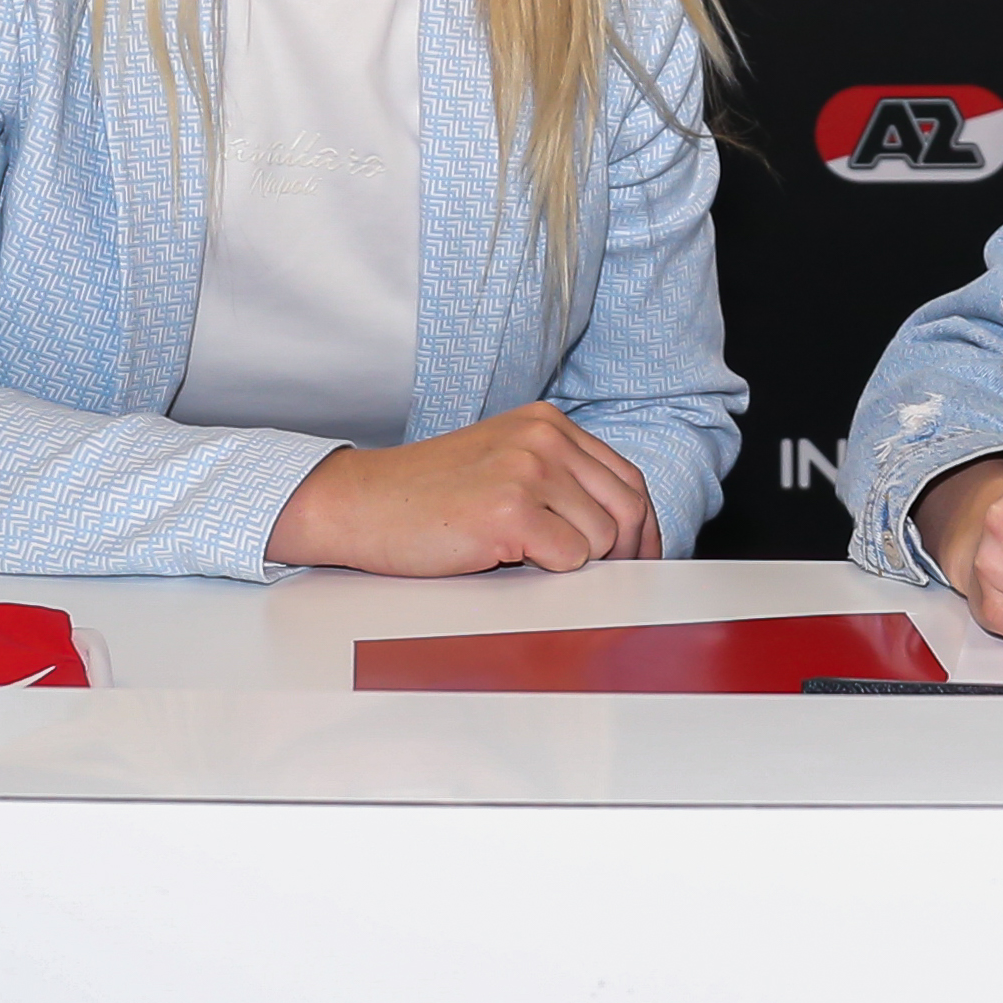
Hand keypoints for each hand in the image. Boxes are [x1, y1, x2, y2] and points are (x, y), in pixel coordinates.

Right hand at [264, 402, 656, 573]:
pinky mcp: (511, 509)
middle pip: (627, 508)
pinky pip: (569, 559)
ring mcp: (528, 470)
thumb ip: (560, 481)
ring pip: (600, 540)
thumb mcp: (504, 465)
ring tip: (524, 559)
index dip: (641, 526)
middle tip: (604, 580)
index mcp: (548, 423)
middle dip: (624, 553)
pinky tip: (505, 559)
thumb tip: (623, 530)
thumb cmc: (427, 496)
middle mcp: (545, 437)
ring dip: (572, 564)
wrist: (360, 503)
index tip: (641, 557)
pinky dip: (547, 573)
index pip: (627, 478)